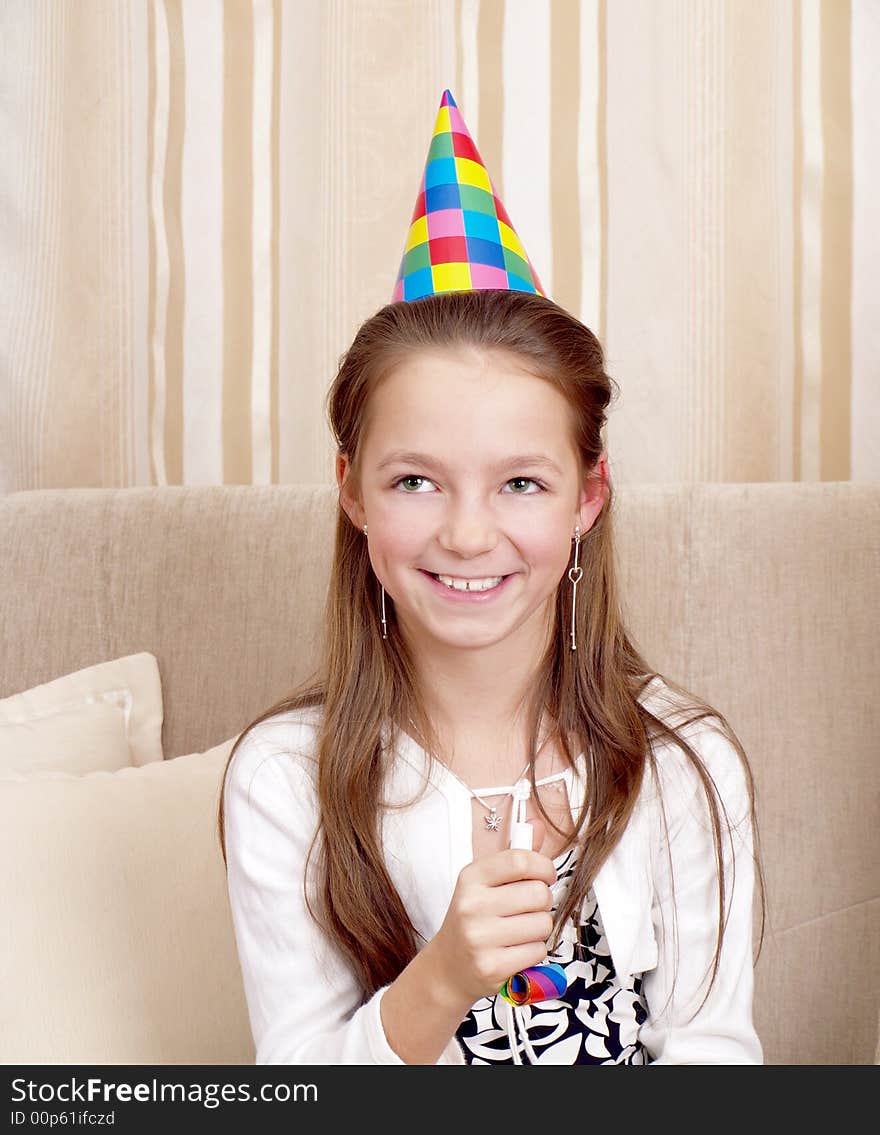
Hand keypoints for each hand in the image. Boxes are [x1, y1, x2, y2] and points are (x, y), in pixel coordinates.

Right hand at [423, 822, 556, 1009]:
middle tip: (529, 908)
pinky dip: (534, 952)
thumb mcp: (486, 883)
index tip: (546, 875)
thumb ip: (515, 855)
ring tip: (520, 931)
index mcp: (471, 877)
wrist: (448, 967)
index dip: (544, 866)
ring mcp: (479, 938)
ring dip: (539, 929)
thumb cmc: (474, 918)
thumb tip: (539, 824)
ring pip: (543, 924)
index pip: (521, 860)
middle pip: (538, 894)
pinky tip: (515, 950)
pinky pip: (538, 952)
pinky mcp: (491, 967)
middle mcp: (472, 905)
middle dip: (543, 902)